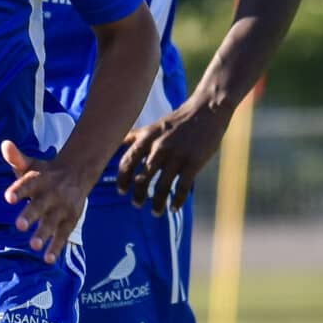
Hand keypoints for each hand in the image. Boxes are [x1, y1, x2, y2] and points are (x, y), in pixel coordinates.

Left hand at [1, 139, 89, 261]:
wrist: (77, 173)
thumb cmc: (44, 172)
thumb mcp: (30, 164)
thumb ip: (16, 158)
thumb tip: (5, 144)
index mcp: (39, 179)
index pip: (27, 184)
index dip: (18, 191)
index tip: (8, 198)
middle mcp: (52, 193)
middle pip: (39, 205)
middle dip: (30, 215)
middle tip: (19, 226)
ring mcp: (62, 207)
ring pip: (51, 222)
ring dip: (43, 234)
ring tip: (33, 245)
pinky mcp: (70, 219)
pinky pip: (63, 234)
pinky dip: (56, 247)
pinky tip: (48, 259)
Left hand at [115, 98, 232, 216]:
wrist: (206, 110)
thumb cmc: (177, 121)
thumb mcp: (152, 126)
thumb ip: (135, 138)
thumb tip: (115, 144)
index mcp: (146, 138)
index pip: (127, 163)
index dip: (122, 180)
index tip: (122, 191)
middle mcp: (159, 148)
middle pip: (142, 178)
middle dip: (137, 195)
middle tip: (136, 204)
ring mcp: (177, 156)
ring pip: (161, 186)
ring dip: (157, 203)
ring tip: (155, 212)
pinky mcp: (194, 163)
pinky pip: (182, 187)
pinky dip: (176, 201)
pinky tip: (174, 208)